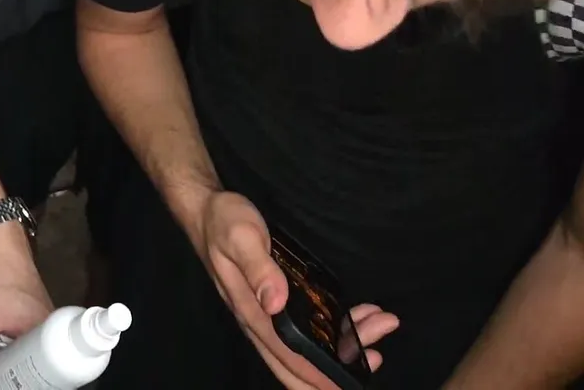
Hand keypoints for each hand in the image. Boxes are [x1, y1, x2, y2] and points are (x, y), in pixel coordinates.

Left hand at [0, 231, 52, 386]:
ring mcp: (44, 324)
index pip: (36, 371)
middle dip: (12, 371)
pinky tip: (0, 348)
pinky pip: (25, 340)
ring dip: (11, 358)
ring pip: (26, 351)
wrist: (5, 252)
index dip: (19, 382)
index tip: (0, 385)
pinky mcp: (35, 317)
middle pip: (32, 363)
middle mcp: (51, 332)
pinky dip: (12, 345)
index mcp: (47, 336)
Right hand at [194, 191, 399, 389]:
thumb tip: (275, 303)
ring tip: (379, 326)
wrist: (205, 210)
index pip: (286, 355)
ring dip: (343, 346)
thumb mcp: (241, 237)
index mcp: (251, 310)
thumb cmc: (223, 222)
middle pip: (296, 363)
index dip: (317, 373)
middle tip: (376, 357)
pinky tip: (358, 316)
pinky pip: (306, 328)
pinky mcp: (273, 303)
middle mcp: (259, 320)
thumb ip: (258, 268)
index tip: (349, 381)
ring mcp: (266, 313)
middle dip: (336, 369)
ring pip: (306, 348)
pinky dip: (336, 328)